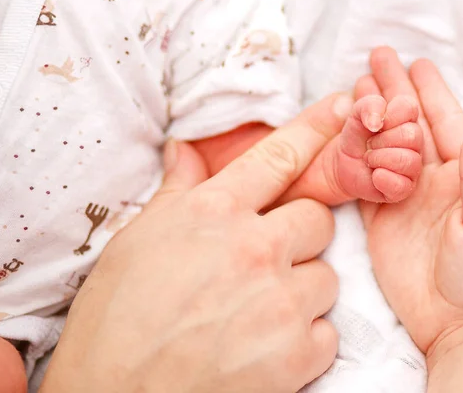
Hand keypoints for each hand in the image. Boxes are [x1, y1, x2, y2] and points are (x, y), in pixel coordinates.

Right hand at [40, 95, 349, 392]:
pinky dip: (304, 340)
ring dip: (300, 292)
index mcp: (213, 213)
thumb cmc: (117, 317)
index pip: (279, 157)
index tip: (345, 106)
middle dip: (298, 238)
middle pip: (317, 220)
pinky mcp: (295, 355)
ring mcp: (278, 302)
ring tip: (257, 314)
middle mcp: (252, 248)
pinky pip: (326, 332)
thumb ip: (176, 192)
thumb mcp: (137, 241)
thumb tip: (183, 150)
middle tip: (265, 262)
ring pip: (326, 278)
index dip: (316, 127)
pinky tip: (265, 350)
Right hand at [359, 47, 462, 355]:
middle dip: (393, 94)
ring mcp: (402, 197)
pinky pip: (363, 180)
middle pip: (408, 128)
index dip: (428, 95)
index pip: (444, 125)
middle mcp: (431, 182)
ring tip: (355, 89)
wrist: (455, 324)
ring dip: (370, 119)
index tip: (413, 66)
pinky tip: (343, 133)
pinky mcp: (379, 218)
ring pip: (382, 148)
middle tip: (376, 61)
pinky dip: (353, 156)